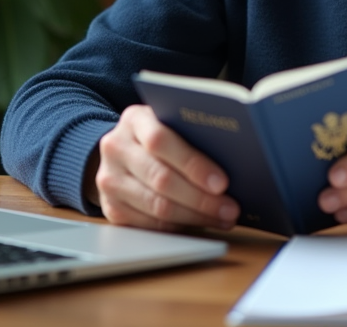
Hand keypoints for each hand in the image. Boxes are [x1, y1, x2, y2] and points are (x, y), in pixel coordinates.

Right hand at [90, 104, 239, 231]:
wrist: (121, 151)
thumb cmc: (160, 134)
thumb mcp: (171, 123)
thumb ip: (193, 133)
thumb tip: (237, 159)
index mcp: (134, 119)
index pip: (161, 141)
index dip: (193, 164)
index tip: (222, 182)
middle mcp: (116, 148)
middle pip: (161, 178)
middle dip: (201, 197)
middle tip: (230, 208)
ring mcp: (109, 180)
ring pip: (157, 206)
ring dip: (196, 216)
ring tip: (223, 217)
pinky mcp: (111, 209)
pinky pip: (150, 224)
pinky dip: (180, 226)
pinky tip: (202, 223)